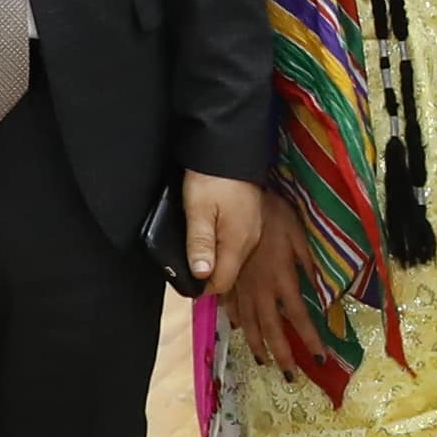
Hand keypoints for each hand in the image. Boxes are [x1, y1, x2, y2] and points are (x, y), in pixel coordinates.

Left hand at [174, 169, 269, 301]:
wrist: (230, 148)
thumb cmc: (212, 178)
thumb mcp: (198, 210)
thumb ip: (198, 244)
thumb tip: (200, 275)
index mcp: (237, 242)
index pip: (222, 282)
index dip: (201, 288)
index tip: (184, 282)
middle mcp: (250, 241)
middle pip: (229, 273)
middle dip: (208, 276)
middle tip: (186, 267)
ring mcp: (252, 231)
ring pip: (233, 259)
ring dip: (215, 261)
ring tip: (194, 252)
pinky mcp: (250, 221)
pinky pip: (236, 245)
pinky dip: (221, 248)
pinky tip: (209, 237)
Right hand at [220, 191, 335, 374]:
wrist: (237, 200)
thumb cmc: (273, 214)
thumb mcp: (299, 236)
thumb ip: (310, 264)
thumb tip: (325, 291)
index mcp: (282, 280)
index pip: (299, 318)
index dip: (310, 340)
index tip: (320, 358)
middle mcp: (261, 290)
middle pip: (272, 329)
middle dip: (282, 355)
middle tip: (289, 376)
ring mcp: (242, 286)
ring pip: (249, 323)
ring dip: (258, 345)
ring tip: (264, 362)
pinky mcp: (229, 278)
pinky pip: (230, 306)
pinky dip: (235, 321)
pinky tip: (238, 330)